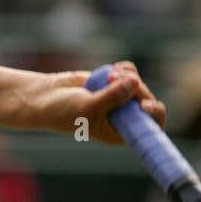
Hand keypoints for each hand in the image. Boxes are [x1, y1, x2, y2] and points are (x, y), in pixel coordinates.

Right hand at [27, 61, 165, 143]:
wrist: (47, 97)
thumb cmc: (63, 111)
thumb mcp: (88, 107)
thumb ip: (112, 96)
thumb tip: (135, 82)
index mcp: (118, 132)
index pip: (148, 128)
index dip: (153, 115)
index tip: (143, 104)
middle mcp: (122, 118)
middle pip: (146, 100)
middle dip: (135, 87)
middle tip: (115, 78)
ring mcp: (120, 101)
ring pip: (138, 84)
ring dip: (128, 75)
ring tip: (110, 74)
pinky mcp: (115, 85)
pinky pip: (131, 74)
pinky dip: (125, 69)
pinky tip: (113, 69)